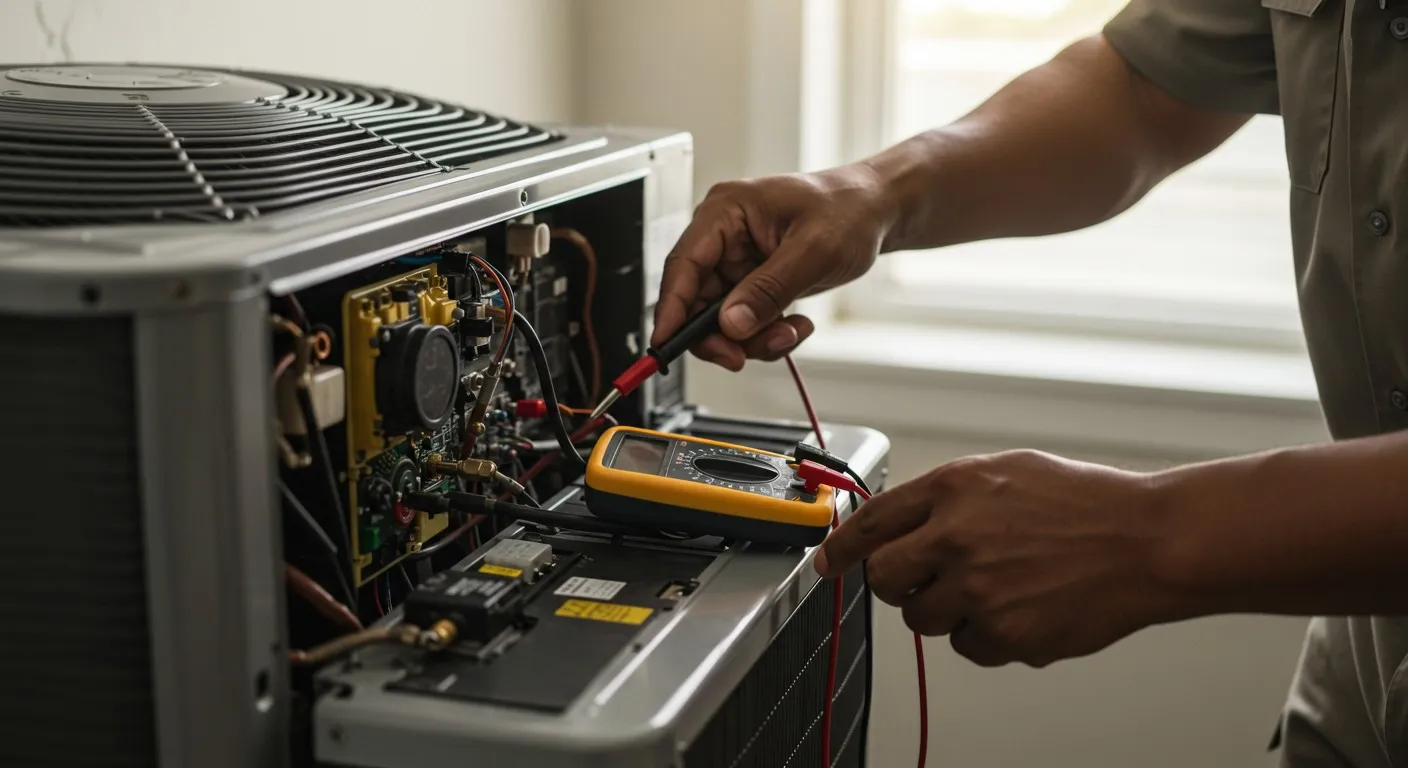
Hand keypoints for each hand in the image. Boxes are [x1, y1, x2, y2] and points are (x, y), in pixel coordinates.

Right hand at [651, 164, 892, 369]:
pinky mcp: (752, 281)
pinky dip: (765, 335)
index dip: (671, 309)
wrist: (877, 211)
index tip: (665, 346)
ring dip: (751, 339)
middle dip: (723, 335)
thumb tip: (730, 324)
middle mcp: (723, 236)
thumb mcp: (813, 250)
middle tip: (744, 356)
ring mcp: (736, 261)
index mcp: (726, 211)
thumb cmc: (849, 210)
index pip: (683, 264)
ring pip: (719, 319)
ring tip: (790, 333)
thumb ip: (768, 289)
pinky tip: (794, 326)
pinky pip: (743, 322)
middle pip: (695, 301)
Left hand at [815, 449, 1184, 667]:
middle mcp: (956, 537)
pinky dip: (988, 636)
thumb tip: (897, 522)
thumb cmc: (1084, 503)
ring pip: (922, 618)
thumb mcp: (1005, 472)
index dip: (840, 547)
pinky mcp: (1004, 633)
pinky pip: (968, 648)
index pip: (871, 522)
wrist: (1146, 541)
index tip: (827, 563)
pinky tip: (1023, 607)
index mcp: (953, 488)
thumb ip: (945, 497)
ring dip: (948, 610)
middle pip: (883, 578)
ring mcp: (978, 589)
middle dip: (896, 583)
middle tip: (927, 578)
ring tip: (997, 585)